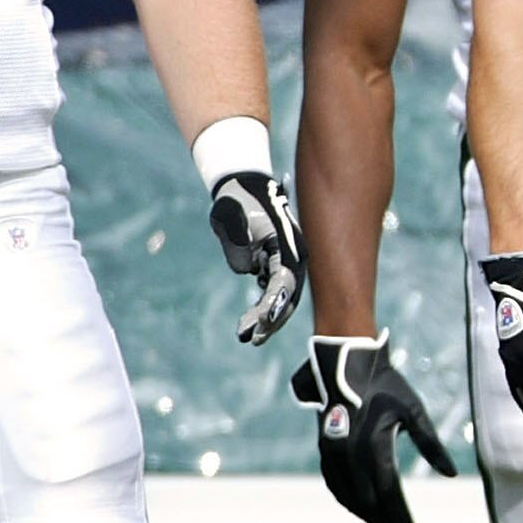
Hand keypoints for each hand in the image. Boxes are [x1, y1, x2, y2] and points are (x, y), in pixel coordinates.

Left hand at [208, 170, 304, 343]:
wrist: (241, 184)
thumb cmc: (236, 199)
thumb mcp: (229, 218)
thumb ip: (238, 246)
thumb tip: (249, 270)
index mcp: (286, 243)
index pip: (285, 280)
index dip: (274, 303)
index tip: (260, 320)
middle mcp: (292, 255)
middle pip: (288, 295)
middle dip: (272, 319)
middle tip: (251, 338)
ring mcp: (286, 260)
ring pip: (282, 296)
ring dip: (267, 317)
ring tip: (246, 335)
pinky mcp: (276, 262)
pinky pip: (273, 290)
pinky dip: (264, 306)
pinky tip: (249, 320)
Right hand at [290, 333, 455, 522]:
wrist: (345, 363)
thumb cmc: (386, 385)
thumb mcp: (414, 411)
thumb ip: (431, 444)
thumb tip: (451, 474)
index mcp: (372, 446)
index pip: (388, 494)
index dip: (400, 518)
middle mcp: (349, 455)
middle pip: (368, 502)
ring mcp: (333, 453)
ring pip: (349, 497)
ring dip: (367, 517)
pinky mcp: (325, 449)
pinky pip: (335, 485)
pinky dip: (349, 501)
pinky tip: (362, 509)